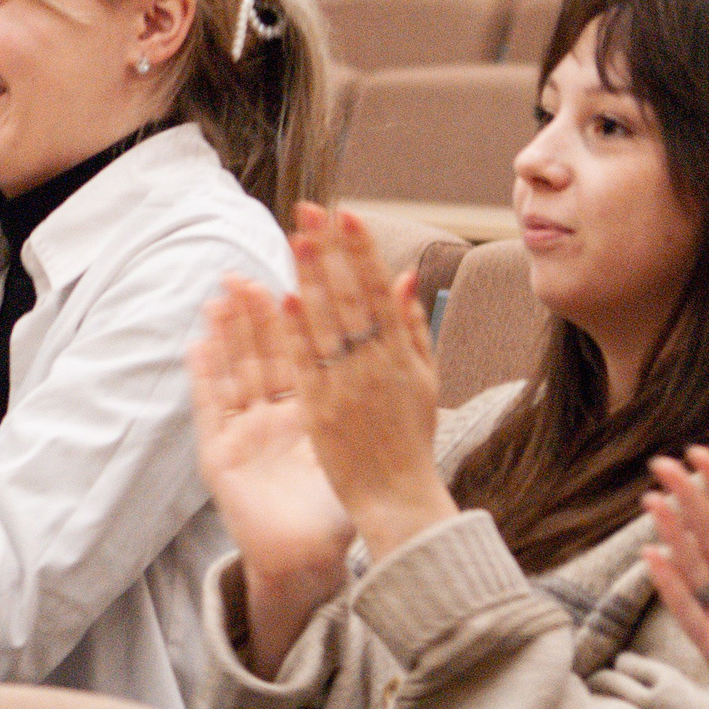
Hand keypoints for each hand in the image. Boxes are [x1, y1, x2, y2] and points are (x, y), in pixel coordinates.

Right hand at [189, 275, 352, 677]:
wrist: (306, 557)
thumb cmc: (336, 502)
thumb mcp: (361, 442)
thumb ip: (373, 401)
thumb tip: (395, 358)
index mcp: (307, 409)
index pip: (301, 349)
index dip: (296, 311)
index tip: (294, 275)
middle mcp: (271, 415)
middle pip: (260, 355)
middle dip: (252, 314)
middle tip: (244, 273)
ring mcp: (243, 432)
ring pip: (233, 372)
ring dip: (224, 334)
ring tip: (218, 298)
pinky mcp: (222, 455)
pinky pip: (212, 408)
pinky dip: (203, 376)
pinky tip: (196, 346)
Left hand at [281, 204, 451, 561]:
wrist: (398, 496)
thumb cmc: (410, 436)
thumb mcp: (424, 377)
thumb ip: (413, 325)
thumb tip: (404, 275)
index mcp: (403, 354)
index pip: (379, 292)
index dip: (362, 252)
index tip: (348, 216)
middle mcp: (375, 365)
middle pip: (349, 299)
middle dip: (329, 252)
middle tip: (310, 211)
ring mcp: (346, 386)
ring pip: (325, 324)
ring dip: (310, 280)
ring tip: (296, 240)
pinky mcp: (320, 410)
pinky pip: (306, 364)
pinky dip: (297, 333)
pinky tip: (284, 299)